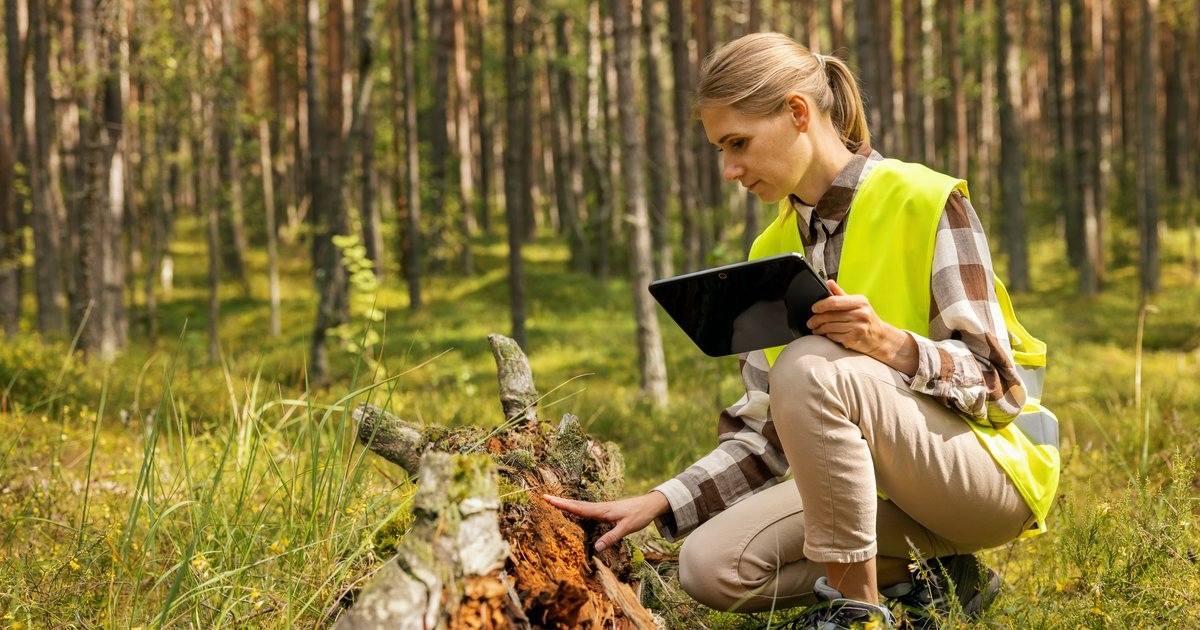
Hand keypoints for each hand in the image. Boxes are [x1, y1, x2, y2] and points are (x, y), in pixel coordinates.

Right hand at [542, 491, 669, 551]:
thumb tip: (596, 549)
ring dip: (566, 504)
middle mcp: (599, 508)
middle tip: (544, 497)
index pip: (578, 508)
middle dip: (559, 502)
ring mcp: (601, 508)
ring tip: (552, 502)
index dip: (563, 505)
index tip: (548, 499)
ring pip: (580, 506)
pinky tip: (573, 510)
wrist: (649, 505)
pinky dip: (576, 508)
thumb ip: (611, 537)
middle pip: (576, 504)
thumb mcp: (626, 528)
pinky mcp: (604, 511)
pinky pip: (586, 509)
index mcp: (601, 510)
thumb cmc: (638, 515)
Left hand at [808, 280, 917, 374]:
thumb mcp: (857, 304)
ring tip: (816, 329)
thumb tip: (828, 282)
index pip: (834, 301)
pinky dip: (827, 336)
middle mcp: (860, 314)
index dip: (821, 305)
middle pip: (829, 315)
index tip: (814, 308)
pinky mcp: (854, 339)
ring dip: (819, 329)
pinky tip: (826, 335)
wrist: (880, 337)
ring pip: (829, 327)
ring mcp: (857, 327)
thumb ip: (841, 294)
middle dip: (816, 320)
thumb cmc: (867, 319)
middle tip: (810, 322)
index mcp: (860, 302)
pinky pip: (834, 337)